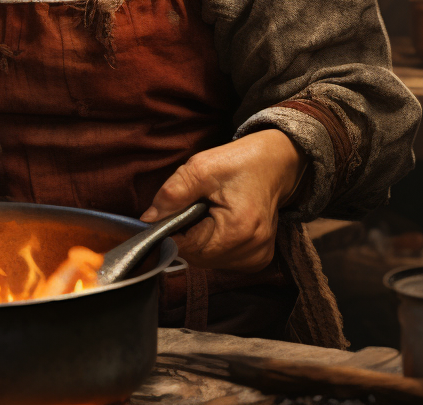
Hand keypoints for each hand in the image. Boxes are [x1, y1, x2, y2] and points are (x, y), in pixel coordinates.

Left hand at [140, 129, 305, 271]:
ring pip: (207, 260)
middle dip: (185, 234)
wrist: (275, 164)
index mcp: (239, 230)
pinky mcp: (258, 259)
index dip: (171, 232)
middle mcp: (252, 252)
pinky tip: (217, 223)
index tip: (168, 213)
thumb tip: (148, 220)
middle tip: (191, 206)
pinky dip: (212, 243)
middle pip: (197, 257)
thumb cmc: (239, 162)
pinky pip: (221, 259)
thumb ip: (173, 194)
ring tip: (207, 211)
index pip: (189, 248)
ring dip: (198, 239)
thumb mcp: (201, 168)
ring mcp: (258, 259)